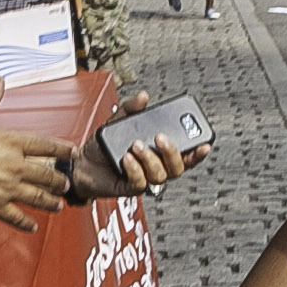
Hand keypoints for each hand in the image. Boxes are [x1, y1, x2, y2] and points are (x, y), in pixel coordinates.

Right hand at [0, 77, 75, 230]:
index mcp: (10, 142)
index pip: (45, 145)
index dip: (62, 149)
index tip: (73, 152)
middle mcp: (14, 165)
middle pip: (46, 174)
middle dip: (59, 180)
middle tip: (66, 183)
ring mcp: (6, 187)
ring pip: (37, 197)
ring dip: (50, 202)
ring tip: (58, 205)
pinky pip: (15, 216)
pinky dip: (25, 223)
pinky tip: (32, 226)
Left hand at [67, 90, 209, 198]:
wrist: (81, 164)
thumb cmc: (104, 146)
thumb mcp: (117, 122)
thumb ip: (131, 109)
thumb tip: (144, 96)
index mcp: (159, 154)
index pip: (185, 156)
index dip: (198, 153)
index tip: (205, 144)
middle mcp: (155, 168)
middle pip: (177, 167)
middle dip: (172, 152)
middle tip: (159, 137)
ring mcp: (144, 180)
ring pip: (160, 175)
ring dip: (150, 158)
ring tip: (135, 145)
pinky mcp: (129, 189)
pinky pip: (140, 183)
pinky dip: (135, 169)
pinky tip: (126, 158)